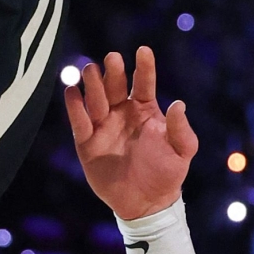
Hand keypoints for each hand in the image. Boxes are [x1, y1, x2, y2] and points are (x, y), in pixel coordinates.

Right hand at [64, 46, 197, 220]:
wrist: (147, 203)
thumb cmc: (167, 174)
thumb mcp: (182, 151)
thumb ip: (181, 129)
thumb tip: (178, 103)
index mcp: (145, 110)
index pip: (143, 83)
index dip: (144, 67)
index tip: (143, 50)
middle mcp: (122, 112)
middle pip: (115, 86)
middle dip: (113, 71)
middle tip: (112, 57)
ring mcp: (104, 126)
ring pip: (95, 99)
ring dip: (93, 84)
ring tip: (91, 71)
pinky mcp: (87, 143)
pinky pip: (79, 122)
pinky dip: (74, 107)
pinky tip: (72, 91)